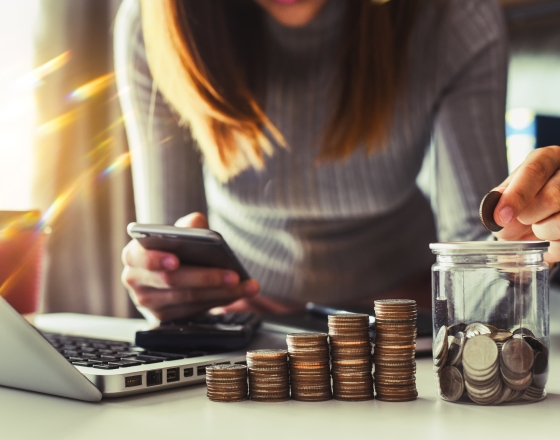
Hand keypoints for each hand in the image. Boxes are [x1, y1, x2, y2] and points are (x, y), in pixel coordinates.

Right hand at [121, 212, 259, 320]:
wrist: (169, 272)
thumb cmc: (172, 248)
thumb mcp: (177, 232)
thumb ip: (188, 225)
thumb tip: (197, 225)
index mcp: (134, 255)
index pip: (141, 258)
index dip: (156, 260)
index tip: (176, 260)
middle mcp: (135, 280)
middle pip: (172, 281)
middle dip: (205, 278)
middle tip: (233, 275)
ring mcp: (148, 302)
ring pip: (188, 298)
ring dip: (220, 292)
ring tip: (245, 286)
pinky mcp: (163, 317)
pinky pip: (194, 310)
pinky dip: (218, 301)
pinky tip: (237, 294)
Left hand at [491, 145, 559, 262]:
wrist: (538, 222)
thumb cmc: (523, 204)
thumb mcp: (508, 196)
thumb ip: (500, 200)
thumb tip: (495, 210)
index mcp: (548, 158)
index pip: (535, 171)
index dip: (517, 196)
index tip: (500, 217)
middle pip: (552, 197)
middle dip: (529, 216)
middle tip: (523, 219)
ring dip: (543, 231)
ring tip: (539, 226)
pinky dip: (554, 247)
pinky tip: (550, 237)